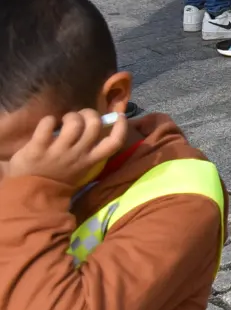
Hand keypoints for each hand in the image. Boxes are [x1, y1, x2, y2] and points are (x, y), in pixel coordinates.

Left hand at [0, 109, 126, 186]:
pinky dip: (49, 120)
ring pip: (74, 123)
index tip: (120, 116)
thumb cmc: (58, 180)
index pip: (114, 143)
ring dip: (70, 116)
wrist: (30, 195)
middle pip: (94, 125)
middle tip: (81, 116)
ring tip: (63, 120)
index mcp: (90, 160)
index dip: (121, 126)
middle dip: (89, 113)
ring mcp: (58, 151)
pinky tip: (48, 124)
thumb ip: (91, 152)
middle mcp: (78, 154)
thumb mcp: (81, 169)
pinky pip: (48, 124)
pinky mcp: (38, 148)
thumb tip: (100, 128)